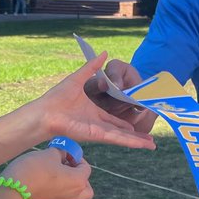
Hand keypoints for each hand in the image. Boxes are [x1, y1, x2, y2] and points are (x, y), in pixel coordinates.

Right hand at [4, 147, 93, 198]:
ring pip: (75, 194)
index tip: (65, 152)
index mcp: (78, 181)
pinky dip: (59, 188)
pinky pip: (61, 196)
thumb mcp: (50, 153)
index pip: (86, 168)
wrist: (14, 189)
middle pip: (86, 188)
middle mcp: (73, 195)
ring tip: (56, 171)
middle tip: (68, 166)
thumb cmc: (35, 168)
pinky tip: (46, 178)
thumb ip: (61, 152)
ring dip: (70, 183)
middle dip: (80, 176)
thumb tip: (64, 153)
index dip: (77, 157)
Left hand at [29, 52, 155, 147]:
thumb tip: (105, 53)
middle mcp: (98, 124)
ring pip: (122, 137)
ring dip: (138, 141)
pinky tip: (143, 144)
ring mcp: (98, 131)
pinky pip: (117, 138)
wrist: (45, 111)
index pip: (114, 118)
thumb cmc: (57, 97)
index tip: (138, 121)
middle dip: (136, 135)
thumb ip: (92, 67)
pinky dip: (131, 142)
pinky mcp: (97, 135)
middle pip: (121, 130)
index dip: (126, 121)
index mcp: (93, 112)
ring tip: (153, 145)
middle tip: (151, 139)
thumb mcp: (78, 78)